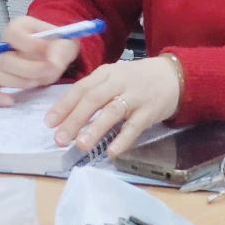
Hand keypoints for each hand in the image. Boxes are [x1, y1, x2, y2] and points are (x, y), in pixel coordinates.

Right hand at [0, 16, 83, 105]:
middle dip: (28, 69)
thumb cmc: (58, 45)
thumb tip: (51, 62)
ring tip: (35, 83)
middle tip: (48, 71)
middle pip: (4, 58)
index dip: (29, 43)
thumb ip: (61, 49)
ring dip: (15, 82)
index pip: (12, 32)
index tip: (47, 50)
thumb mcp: (66, 42)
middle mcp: (3, 44)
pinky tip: (11, 101)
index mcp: (18, 27)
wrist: (56, 56)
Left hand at [45, 57, 181, 158]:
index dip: (64, 105)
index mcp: (106, 73)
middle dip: (74, 120)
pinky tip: (111, 152)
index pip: (81, 88)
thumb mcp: (114, 77)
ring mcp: (136, 96)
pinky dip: (122, 140)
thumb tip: (66, 116)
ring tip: (80, 145)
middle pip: (93, 99)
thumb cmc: (138, 79)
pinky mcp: (150, 111)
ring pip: (112, 112)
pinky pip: (134, 126)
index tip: (49, 123)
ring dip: (95, 129)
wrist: (175, 75)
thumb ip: (94, 91)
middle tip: (59, 139)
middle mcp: (119, 82)